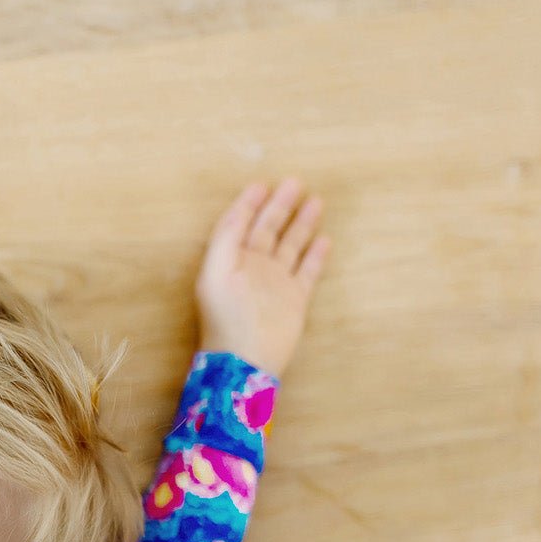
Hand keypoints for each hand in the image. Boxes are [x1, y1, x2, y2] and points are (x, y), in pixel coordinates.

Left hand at [194, 177, 331, 378]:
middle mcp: (253, 269)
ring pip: (290, 245)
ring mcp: (275, 283)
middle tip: (294, 181)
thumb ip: (225, 238)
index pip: (238, 224)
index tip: (261, 184)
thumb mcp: (216, 271)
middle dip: (279, 206)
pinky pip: (308, 270)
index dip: (248, 204)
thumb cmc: (226, 318)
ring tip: (315, 200)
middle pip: (267, 229)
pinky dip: (315, 254)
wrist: (246, 360)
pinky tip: (324, 238)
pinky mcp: (295, 299)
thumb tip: (239, 210)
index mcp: (229, 261)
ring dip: (300, 223)